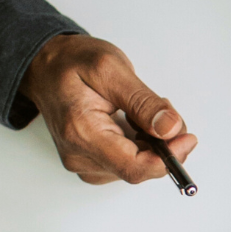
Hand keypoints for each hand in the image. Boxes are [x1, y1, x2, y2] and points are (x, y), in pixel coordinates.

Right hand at [19, 35, 195, 184]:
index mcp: (82, 133)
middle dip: (162, 143)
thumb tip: (171, 129)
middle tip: (162, 108)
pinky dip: (140, 145)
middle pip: (139, 168)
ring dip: (152, 142)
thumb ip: (143, 102)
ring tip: (140, 109)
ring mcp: (83, 162)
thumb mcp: (111, 68)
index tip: (186, 138)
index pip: (134, 168)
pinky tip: (132, 122)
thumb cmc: (71, 63)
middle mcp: (79, 156)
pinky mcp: (89, 162)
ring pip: (137, 166)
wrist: (44, 66)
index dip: (167, 159)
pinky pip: (127, 162)